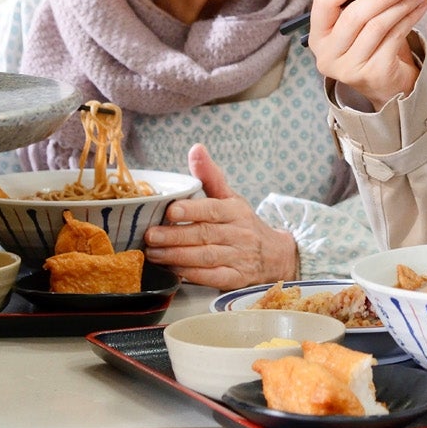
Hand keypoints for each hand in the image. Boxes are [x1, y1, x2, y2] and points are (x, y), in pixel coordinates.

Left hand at [141, 144, 297, 290]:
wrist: (276, 255)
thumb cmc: (244, 224)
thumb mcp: (231, 197)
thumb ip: (210, 176)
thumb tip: (196, 148)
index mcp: (235, 211)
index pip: (212, 209)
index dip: (191, 210)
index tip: (169, 211)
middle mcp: (239, 234)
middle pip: (204, 234)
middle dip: (174, 236)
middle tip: (150, 236)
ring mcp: (239, 257)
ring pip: (206, 257)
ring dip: (177, 256)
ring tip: (153, 254)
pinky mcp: (236, 279)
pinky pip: (212, 277)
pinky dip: (192, 275)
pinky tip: (174, 271)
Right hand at [307, 0, 426, 106]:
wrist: (385, 85)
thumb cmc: (369, 47)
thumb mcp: (356, 24)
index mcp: (318, 37)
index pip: (324, 2)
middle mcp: (328, 54)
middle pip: (354, 15)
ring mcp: (349, 68)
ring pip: (377, 25)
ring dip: (401, 5)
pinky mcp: (374, 73)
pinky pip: (394, 37)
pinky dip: (410, 19)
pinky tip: (419, 8)